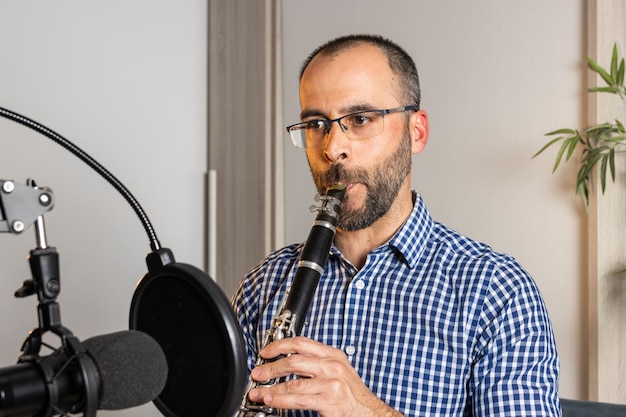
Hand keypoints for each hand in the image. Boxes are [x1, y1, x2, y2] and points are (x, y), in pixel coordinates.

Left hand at [247, 336, 403, 416]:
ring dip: (271, 387)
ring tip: (258, 392)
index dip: (279, 345)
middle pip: (293, 360)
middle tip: (257, 372)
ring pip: (292, 381)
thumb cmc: (352, 395)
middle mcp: (332, 365)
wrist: (369, 413)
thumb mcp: (338, 371)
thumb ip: (317, 363)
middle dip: (270, 367)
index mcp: (333, 354)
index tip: (265, 352)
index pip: (301, 342)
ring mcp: (331, 383)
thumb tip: (288, 362)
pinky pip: (298, 398)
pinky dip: (280, 399)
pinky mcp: (329, 400)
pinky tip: (271, 399)